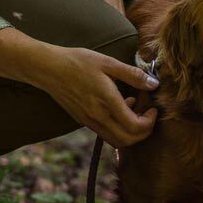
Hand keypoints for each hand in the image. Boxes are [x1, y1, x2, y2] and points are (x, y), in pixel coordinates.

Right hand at [42, 46, 158, 146]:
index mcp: (107, 102)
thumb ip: (133, 75)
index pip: (135, 127)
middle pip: (128, 140)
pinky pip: (106, 134)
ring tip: (134, 110)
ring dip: (131, 132)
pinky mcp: (83, 121)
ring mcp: (89, 121)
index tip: (152, 108)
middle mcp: (98, 117)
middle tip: (148, 114)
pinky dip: (118, 128)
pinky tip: (119, 107)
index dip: (149, 122)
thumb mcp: (108, 62)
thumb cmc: (77, 62)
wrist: (48, 69)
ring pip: (116, 141)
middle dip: (144, 132)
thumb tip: (154, 84)